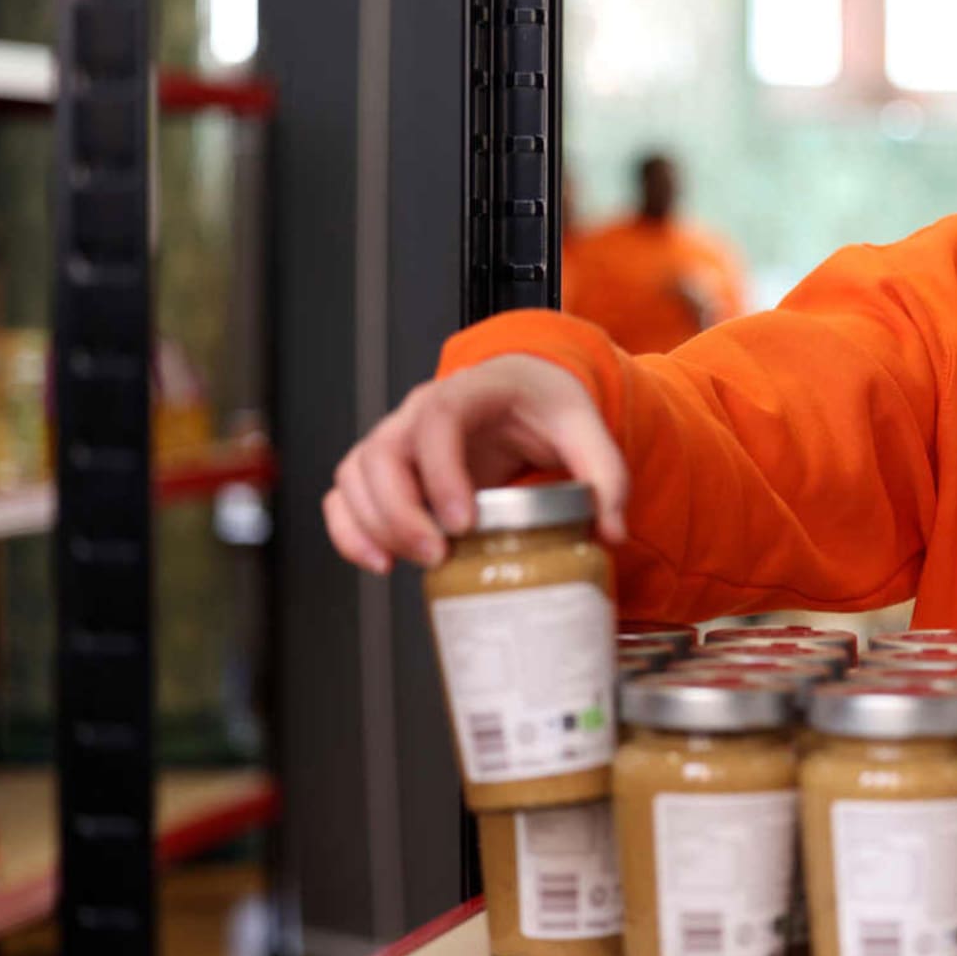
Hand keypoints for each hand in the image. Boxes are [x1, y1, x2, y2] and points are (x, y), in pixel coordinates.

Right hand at [322, 354, 628, 573]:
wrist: (521, 392)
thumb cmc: (543, 404)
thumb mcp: (585, 426)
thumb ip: (606, 475)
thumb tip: (611, 531)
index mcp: (469, 391)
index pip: (438, 421)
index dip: (441, 473)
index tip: (460, 522)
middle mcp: (420, 411)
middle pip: (382, 453)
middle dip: (400, 511)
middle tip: (436, 555)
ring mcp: (397, 438)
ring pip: (355, 475)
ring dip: (374, 525)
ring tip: (414, 564)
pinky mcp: (387, 470)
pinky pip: (345, 495)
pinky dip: (350, 530)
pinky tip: (380, 563)